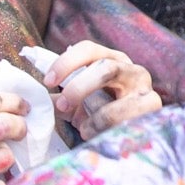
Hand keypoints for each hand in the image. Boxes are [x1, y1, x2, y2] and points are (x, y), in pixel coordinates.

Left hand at [44, 41, 159, 140]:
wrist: (134, 135)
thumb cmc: (102, 114)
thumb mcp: (80, 102)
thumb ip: (62, 98)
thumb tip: (32, 99)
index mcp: (112, 60)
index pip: (89, 49)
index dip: (66, 63)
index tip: (47, 82)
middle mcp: (132, 70)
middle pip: (105, 67)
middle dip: (79, 88)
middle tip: (63, 105)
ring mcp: (145, 89)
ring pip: (115, 99)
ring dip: (93, 117)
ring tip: (82, 128)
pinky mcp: (151, 109)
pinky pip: (122, 120)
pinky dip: (103, 128)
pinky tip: (96, 134)